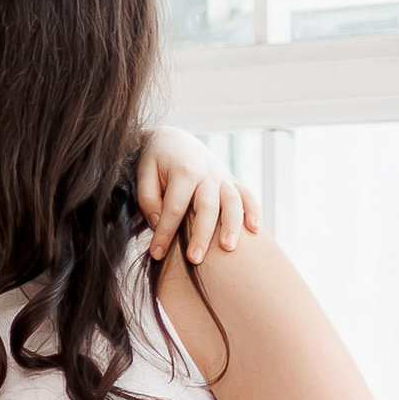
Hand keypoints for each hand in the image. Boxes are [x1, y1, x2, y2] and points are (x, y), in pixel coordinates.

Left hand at [140, 128, 259, 264]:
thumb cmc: (156, 162)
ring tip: (229, 248)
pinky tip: (255, 230)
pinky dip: (253, 211)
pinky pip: (247, 195)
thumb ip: (148, 200)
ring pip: (232, 202)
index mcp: (183, 171)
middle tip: (194, 260)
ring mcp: (222, 177)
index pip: (174, 209)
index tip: (156, 254)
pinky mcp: (231, 181)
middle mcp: (206, 173)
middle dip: (201, 235)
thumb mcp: (143, 175)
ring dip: (232, 225)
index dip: (164, 234)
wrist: (174, 139)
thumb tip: (159, 224)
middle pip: (206, 208)